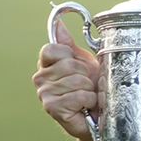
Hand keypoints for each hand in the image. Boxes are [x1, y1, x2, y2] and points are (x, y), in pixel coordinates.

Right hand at [33, 20, 102, 140]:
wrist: (99, 116)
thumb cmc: (91, 88)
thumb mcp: (82, 62)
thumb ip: (69, 44)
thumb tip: (58, 23)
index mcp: (46, 64)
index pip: (52, 49)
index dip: (70, 56)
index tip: (77, 66)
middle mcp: (41, 78)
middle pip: (69, 64)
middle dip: (86, 75)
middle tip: (86, 85)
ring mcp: (45, 94)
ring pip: (76, 80)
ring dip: (89, 89)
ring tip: (87, 97)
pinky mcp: (53, 108)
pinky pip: (79, 96)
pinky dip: (90, 101)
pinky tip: (86, 107)